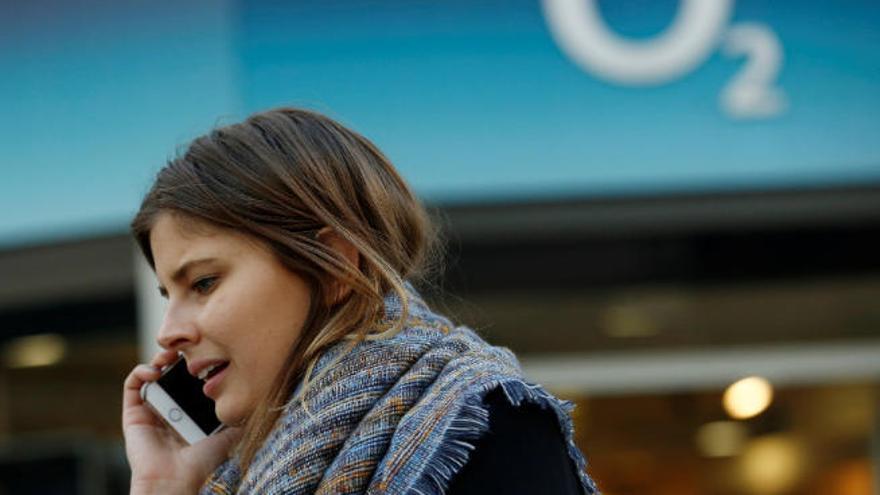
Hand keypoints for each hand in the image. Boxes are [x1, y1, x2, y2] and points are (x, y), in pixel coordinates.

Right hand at [122, 349, 241, 494]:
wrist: (176, 480)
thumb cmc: (201, 462)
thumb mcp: (229, 434)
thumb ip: (239, 416)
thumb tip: (259, 400)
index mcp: (190, 411)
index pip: (191, 379)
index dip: (197, 363)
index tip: (207, 350)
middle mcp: (170, 408)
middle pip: (171, 372)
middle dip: (178, 356)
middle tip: (188, 347)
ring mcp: (151, 409)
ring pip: (152, 374)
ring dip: (159, 358)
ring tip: (171, 354)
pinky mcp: (133, 413)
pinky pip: (132, 385)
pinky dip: (140, 372)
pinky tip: (155, 370)